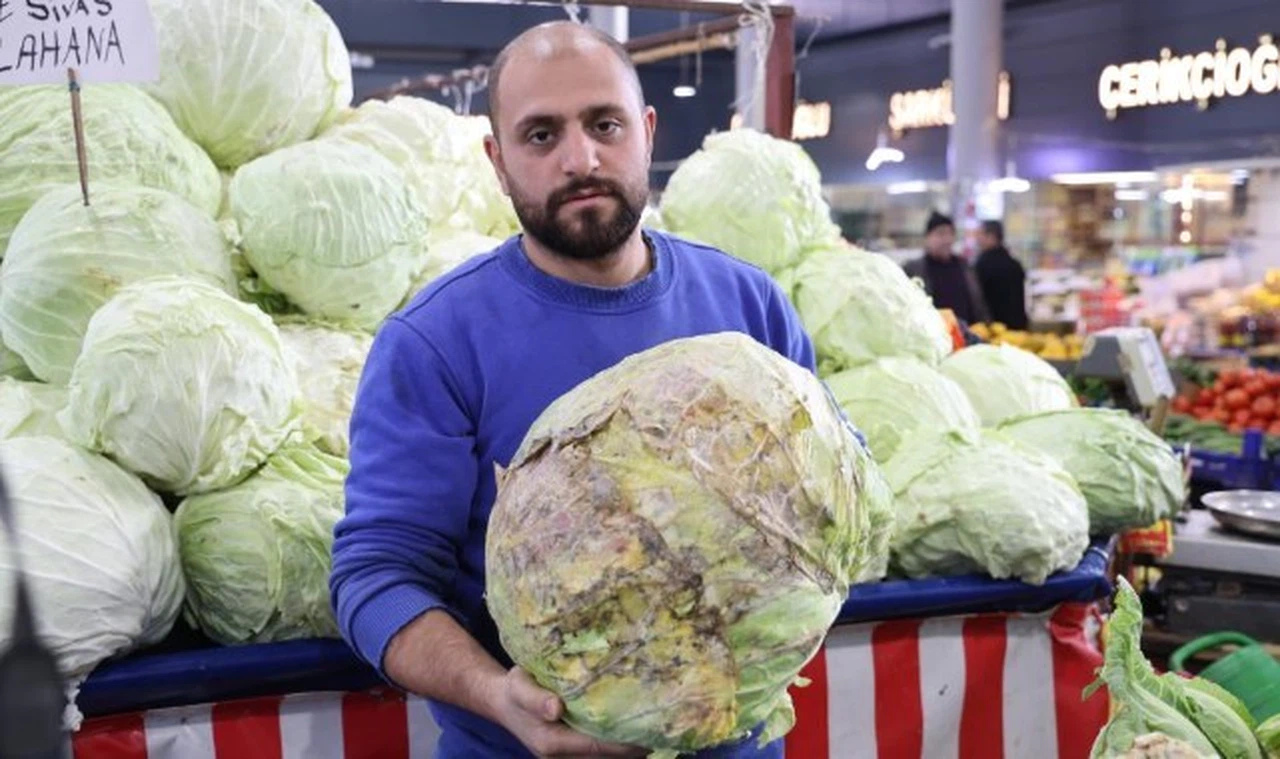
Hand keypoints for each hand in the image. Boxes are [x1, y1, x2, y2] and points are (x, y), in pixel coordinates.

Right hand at [492, 667, 646, 758]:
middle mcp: (559, 756)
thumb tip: (556, 708)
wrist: (501, 702)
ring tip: (654, 734)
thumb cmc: (514, 690)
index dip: (624, 743)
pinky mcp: (568, 752)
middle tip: (660, 731)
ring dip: (625, 751)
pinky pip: (596, 755)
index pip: (596, 747)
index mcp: (551, 742)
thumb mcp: (519, 686)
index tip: (649, 733)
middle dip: (631, 749)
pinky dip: (615, 748)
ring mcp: (564, 757)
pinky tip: (633, 734)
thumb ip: (536, 698)